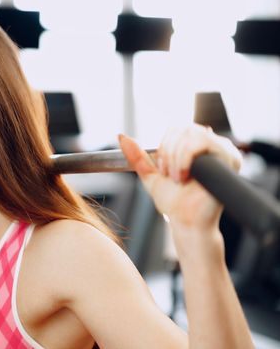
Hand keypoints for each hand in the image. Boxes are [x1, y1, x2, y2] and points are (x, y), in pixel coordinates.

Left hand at [119, 124, 241, 232]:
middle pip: (183, 128)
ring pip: (191, 134)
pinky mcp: (229, 158)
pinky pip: (201, 143)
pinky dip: (185, 159)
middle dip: (168, 152)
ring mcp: (223, 150)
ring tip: (178, 179)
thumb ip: (136, 156)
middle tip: (169, 175)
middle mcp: (213, 145)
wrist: (186, 221)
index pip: (177, 129)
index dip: (164, 146)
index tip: (162, 170)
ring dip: (176, 158)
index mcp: (196, 146)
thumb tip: (121, 137)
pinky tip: (185, 177)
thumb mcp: (150, 174)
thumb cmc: (174, 202)